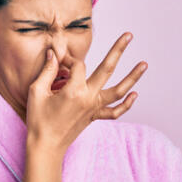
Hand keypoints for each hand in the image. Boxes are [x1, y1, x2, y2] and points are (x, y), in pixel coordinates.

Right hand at [24, 32, 147, 155]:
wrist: (46, 147)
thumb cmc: (38, 119)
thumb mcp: (37, 92)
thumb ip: (47, 70)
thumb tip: (54, 53)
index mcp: (74, 90)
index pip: (77, 65)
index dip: (67, 59)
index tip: (57, 60)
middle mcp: (89, 98)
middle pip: (107, 69)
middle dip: (118, 50)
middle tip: (129, 35)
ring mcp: (94, 108)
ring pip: (118, 91)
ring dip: (133, 77)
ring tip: (144, 64)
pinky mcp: (94, 117)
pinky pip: (114, 111)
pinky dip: (126, 104)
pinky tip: (135, 94)